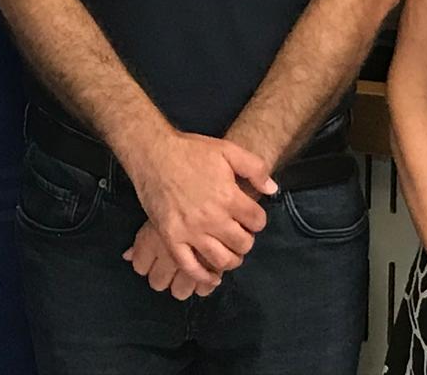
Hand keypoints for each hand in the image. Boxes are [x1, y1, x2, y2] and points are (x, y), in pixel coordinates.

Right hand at [121, 130, 274, 283]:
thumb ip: (255, 168)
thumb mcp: (228, 150)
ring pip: (221, 260)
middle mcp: (212, 218)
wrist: (154, 153)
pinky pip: (190, 267)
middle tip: (239, 233)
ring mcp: (190, 231)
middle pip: (242, 243)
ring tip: (230, 251)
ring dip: (231, 259)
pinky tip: (213, 277)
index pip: (257, 221)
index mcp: (228, 197)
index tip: (249, 216)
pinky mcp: (171, 238)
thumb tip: (272, 190)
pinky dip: (204, 277)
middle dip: (246, 239)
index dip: (257, 219)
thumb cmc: (191, 151)